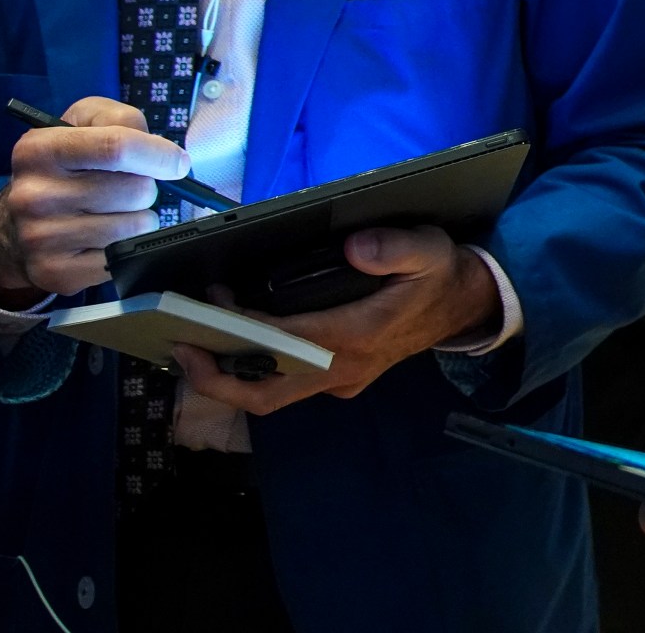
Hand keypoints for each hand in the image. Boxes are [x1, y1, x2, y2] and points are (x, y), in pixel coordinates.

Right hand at [0, 98, 188, 303]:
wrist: (18, 224)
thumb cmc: (67, 167)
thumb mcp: (84, 124)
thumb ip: (124, 120)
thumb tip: (167, 157)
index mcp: (38, 150)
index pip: (117, 147)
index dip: (159, 154)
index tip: (177, 163)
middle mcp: (33, 195)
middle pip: (135, 189)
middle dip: (145, 188)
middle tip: (124, 189)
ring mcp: (40, 237)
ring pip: (134, 227)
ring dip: (138, 219)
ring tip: (113, 213)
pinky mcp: (55, 272)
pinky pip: (123, 259)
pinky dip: (126, 248)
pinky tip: (103, 238)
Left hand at [171, 225, 502, 414]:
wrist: (468, 306)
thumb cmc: (441, 276)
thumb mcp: (431, 250)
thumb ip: (396, 247)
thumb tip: (355, 246)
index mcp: (359, 337)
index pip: (285, 345)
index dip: (241, 332)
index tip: (210, 306)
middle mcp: (343, 370)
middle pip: (265, 394)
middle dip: (215, 377)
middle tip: (177, 344)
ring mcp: (339, 380)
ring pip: (270, 397)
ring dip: (226, 378)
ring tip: (191, 343)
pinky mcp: (337, 379)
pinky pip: (284, 387)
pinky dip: (250, 372)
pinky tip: (229, 345)